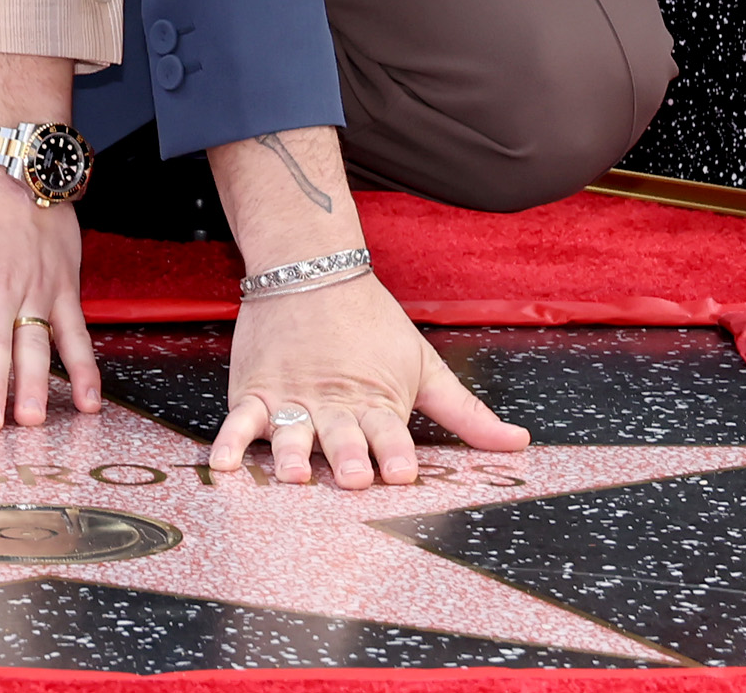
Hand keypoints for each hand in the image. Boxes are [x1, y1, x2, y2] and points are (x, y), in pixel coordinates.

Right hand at [213, 276, 526, 486]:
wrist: (310, 268)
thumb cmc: (372, 323)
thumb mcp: (424, 364)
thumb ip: (466, 413)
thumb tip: (520, 442)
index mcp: (377, 401)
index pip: (390, 434)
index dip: (396, 453)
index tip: (402, 472)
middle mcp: (334, 404)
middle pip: (342, 436)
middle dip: (348, 456)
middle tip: (353, 475)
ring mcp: (291, 398)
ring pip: (292, 432)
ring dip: (294, 453)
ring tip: (296, 473)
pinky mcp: (255, 390)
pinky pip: (240, 420)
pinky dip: (230, 443)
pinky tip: (225, 466)